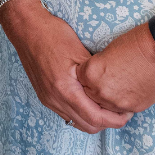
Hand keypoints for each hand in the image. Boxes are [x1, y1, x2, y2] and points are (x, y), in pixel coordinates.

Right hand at [0, 0, 129, 132]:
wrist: (26, 28)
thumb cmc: (52, 34)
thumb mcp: (80, 53)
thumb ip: (96, 76)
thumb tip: (114, 89)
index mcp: (65, 89)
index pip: (95, 118)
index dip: (116, 120)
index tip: (128, 112)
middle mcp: (54, 99)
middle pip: (87, 126)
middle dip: (108, 123)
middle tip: (121, 111)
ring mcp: (47, 99)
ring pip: (76, 122)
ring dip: (93, 119)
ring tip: (107, 105)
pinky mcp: (44, 95)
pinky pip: (66, 114)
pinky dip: (81, 113)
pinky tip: (89, 100)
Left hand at [77, 23, 154, 116]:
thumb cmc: (136, 44)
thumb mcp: (107, 51)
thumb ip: (97, 68)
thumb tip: (96, 76)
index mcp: (91, 73)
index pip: (79, 81)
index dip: (86, 77)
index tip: (93, 75)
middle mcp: (100, 90)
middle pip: (89, 97)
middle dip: (94, 91)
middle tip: (105, 83)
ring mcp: (117, 102)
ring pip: (104, 107)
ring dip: (107, 100)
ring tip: (117, 89)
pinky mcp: (133, 108)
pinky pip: (121, 110)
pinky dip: (122, 104)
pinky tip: (128, 93)